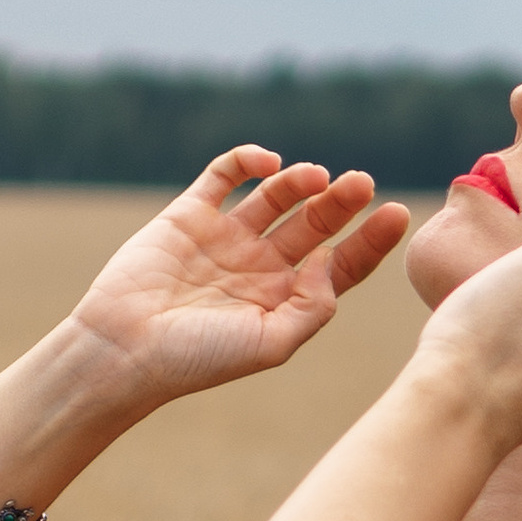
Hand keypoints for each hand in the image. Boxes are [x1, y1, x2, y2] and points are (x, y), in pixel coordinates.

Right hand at [64, 146, 410, 404]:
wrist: (125, 349)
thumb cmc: (197, 359)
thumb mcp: (270, 345)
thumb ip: (312, 307)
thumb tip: (330, 259)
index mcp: (285, 300)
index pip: (341, 264)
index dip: (371, 240)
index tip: (397, 213)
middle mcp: (260, 266)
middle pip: (316, 224)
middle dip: (341, 202)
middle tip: (362, 183)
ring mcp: (226, 237)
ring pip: (276, 196)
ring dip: (301, 181)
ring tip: (317, 177)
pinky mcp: (190, 214)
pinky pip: (225, 175)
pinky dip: (248, 160)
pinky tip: (269, 163)